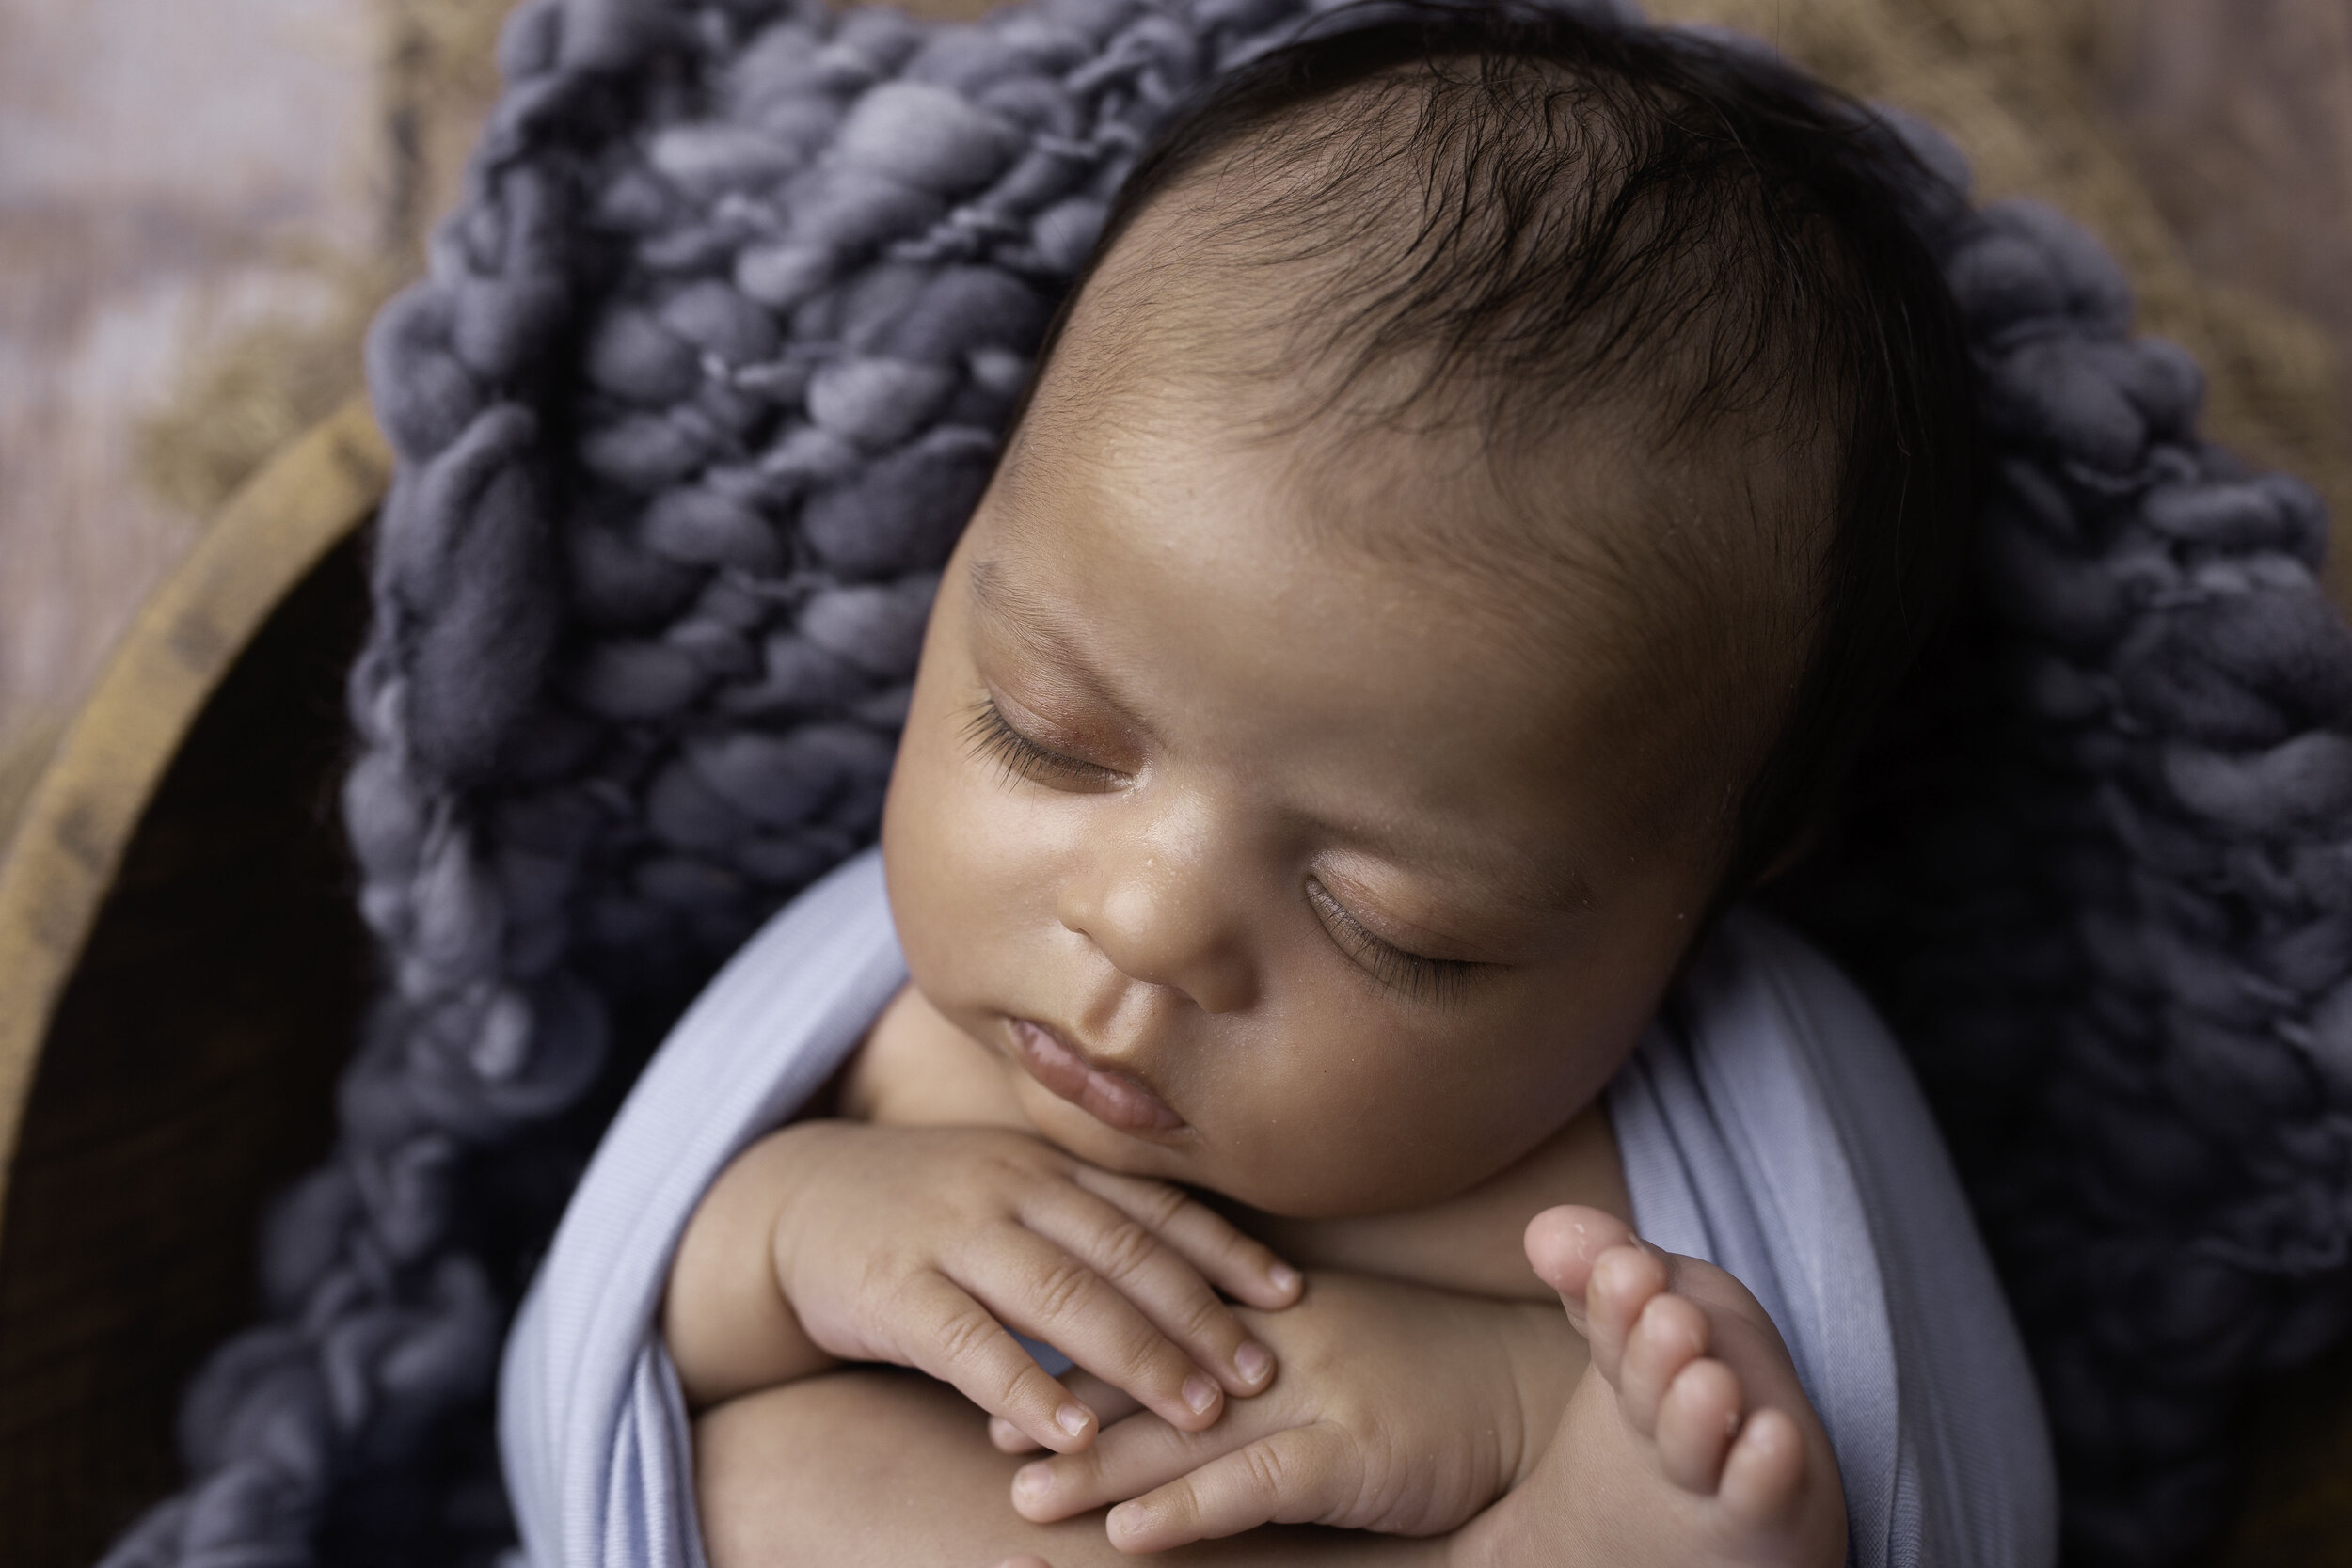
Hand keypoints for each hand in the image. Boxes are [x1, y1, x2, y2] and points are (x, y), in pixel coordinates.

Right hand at [744, 1121, 1299, 1451]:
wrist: (796, 1201)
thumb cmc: (931, 1208)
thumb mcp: (1015, 1192)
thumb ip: (1092, 1221)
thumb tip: (1203, 1271)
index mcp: (1051, 1168)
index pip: (1155, 1207)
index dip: (1226, 1251)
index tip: (1291, 1297)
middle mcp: (1013, 1189)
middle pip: (1122, 1253)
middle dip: (1198, 1316)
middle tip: (1260, 1374)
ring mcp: (953, 1234)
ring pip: (1060, 1295)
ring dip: (1134, 1357)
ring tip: (1195, 1413)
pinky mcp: (895, 1288)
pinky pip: (969, 1343)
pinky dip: (1025, 1388)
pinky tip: (1069, 1434)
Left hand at [998, 1270, 1581, 1550]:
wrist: (1538, 1388)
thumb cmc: (1439, 1369)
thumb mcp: (1345, 1339)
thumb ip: (1269, 1344)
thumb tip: (1196, 1367)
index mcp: (1276, 1309)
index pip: (1159, 1319)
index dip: (1080, 1344)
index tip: (1008, 1362)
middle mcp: (1283, 1343)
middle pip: (1152, 1374)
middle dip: (1066, 1406)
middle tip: (986, 1428)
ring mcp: (1316, 1396)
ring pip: (1183, 1432)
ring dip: (1096, 1467)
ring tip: (1020, 1492)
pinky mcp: (1352, 1455)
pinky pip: (1255, 1485)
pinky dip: (1188, 1508)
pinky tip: (1131, 1532)